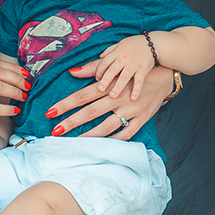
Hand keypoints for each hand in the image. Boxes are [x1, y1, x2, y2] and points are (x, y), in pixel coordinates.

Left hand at [46, 63, 173, 140]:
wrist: (164, 75)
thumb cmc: (134, 72)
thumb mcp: (115, 67)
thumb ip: (93, 69)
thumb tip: (72, 71)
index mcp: (109, 85)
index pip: (82, 95)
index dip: (65, 104)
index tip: (50, 112)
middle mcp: (118, 98)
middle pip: (90, 112)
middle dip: (71, 122)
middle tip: (55, 131)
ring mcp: (130, 110)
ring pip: (107, 126)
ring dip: (89, 135)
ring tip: (74, 142)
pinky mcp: (141, 119)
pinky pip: (127, 133)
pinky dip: (114, 140)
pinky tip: (102, 146)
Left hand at [94, 35, 155, 100]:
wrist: (153, 43)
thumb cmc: (134, 44)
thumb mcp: (120, 44)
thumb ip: (110, 51)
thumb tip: (100, 57)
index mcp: (116, 53)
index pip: (104, 63)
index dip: (99, 71)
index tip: (97, 79)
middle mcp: (124, 59)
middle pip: (112, 70)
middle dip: (106, 80)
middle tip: (100, 89)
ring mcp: (134, 64)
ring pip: (124, 76)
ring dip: (118, 86)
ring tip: (112, 96)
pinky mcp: (143, 69)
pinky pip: (139, 80)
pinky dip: (136, 89)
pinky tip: (133, 98)